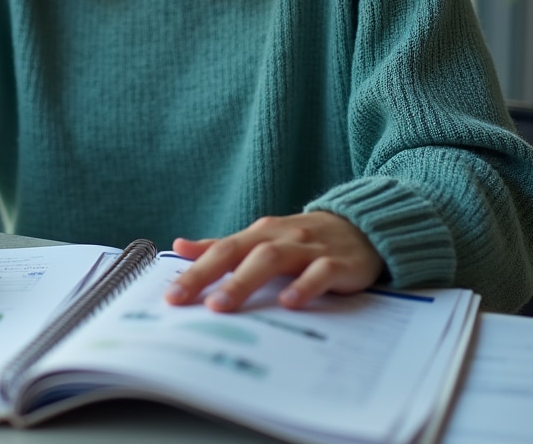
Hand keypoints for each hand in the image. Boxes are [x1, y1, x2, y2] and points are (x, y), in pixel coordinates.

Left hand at [164, 212, 382, 311]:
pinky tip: (288, 303)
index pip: (219, 251)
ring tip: (221, 305)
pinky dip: (303, 285)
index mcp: (258, 234)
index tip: (170, 296)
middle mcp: (278, 236)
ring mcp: (308, 247)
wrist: (363, 227)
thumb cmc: (303, 240)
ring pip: (272, 259)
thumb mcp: (262, 239)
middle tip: (182, 300)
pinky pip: (319, 272)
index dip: (193, 271)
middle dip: (207, 275)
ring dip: (244, 281)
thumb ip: (222, 246)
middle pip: (238, 252)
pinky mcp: (338, 261)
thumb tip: (179, 246)